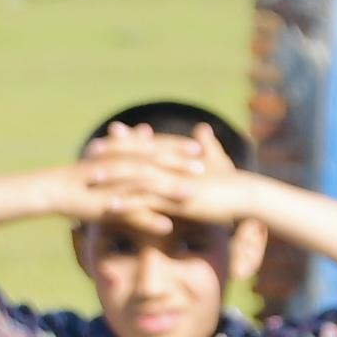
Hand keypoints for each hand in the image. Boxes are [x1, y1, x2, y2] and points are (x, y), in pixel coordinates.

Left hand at [81, 127, 260, 235]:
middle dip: (113, 152)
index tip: (110, 134)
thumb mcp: (217, 161)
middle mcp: (172, 166)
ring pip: (137, 177)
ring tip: (91, 179)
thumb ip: (207, 145)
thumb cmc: (234, 182)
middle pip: (137, 156)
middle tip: (89, 149)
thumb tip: (204, 128)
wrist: (247, 196)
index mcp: (179, 157)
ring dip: (113, 178)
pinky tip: (109, 208)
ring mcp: (173, 182)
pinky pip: (146, 202)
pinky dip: (126, 204)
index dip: (128, 139)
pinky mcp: (175, 201)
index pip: (149, 144)